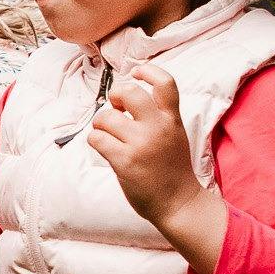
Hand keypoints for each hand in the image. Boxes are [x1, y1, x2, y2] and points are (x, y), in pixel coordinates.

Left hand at [88, 65, 201, 227]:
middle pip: (129, 92)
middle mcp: (158, 128)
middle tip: (116, 109)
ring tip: (109, 136)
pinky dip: (96, 141)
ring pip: (106, 117)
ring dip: (101, 125)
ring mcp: (141, 144)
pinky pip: (96, 139)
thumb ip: (157, 115)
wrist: (178, 202)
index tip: (136, 72)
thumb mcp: (174, 134)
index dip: (148, 71)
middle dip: (114, 96)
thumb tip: (124, 97)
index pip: (166, 83)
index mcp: (172, 119)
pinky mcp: (125, 161)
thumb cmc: (171, 168)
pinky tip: (105, 149)